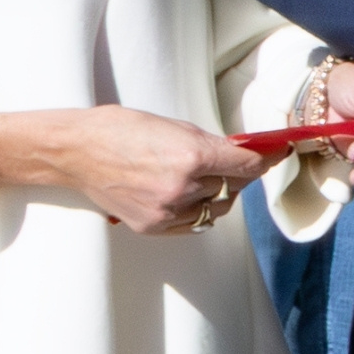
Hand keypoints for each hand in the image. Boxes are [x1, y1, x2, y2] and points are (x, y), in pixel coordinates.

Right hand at [1, 106, 253, 233]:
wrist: (76, 152)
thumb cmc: (121, 130)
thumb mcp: (174, 126)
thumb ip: (212, 143)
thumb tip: (244, 152)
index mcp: (192, 156)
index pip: (248, 165)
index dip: (266, 158)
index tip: (276, 154)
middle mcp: (183, 187)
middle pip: (234, 187)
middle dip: (236, 174)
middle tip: (231, 163)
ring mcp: (167, 211)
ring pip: (217, 208)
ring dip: (219, 194)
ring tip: (204, 179)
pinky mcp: (153, 226)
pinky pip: (194, 223)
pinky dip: (198, 210)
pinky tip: (188, 196)